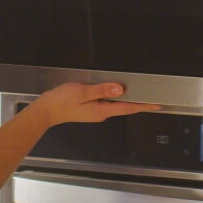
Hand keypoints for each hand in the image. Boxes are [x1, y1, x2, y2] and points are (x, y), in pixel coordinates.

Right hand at [32, 82, 161, 127]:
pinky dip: (116, 97)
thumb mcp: (83, 92)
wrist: (46, 110)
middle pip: (125, 107)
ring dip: (128, 100)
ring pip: (116, 104)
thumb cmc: (61, 102)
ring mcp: (96, 112)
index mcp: (102, 111)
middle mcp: (101, 113)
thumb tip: (120, 89)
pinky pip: (107, 102)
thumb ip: (102, 90)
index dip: (144, 105)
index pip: (129, 108)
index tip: (157, 104)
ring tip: (139, 93)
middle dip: (139, 103)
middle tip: (152, 98)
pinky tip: (117, 92)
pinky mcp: (90, 108)